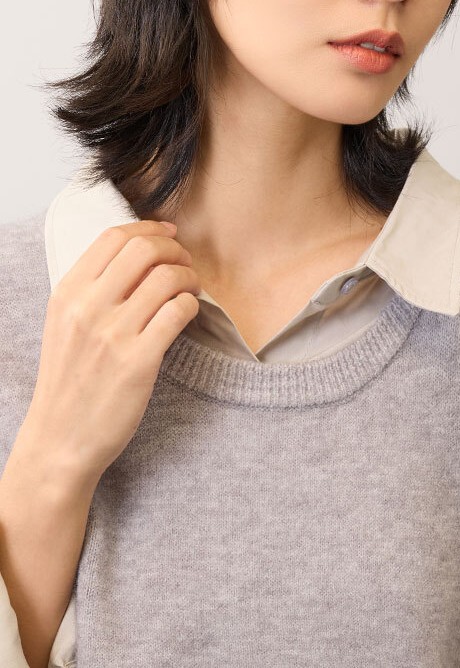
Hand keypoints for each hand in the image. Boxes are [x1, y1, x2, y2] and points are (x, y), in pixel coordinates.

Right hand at [24, 220, 199, 485]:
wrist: (60, 439)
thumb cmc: (70, 380)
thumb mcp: (65, 324)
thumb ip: (94, 288)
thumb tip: (139, 252)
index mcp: (67, 293)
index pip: (113, 236)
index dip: (149, 227)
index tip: (169, 234)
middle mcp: (87, 308)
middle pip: (144, 249)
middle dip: (175, 249)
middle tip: (185, 263)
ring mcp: (112, 335)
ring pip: (167, 278)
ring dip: (189, 277)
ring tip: (191, 289)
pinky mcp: (138, 361)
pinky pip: (178, 312)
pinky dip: (191, 305)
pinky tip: (187, 314)